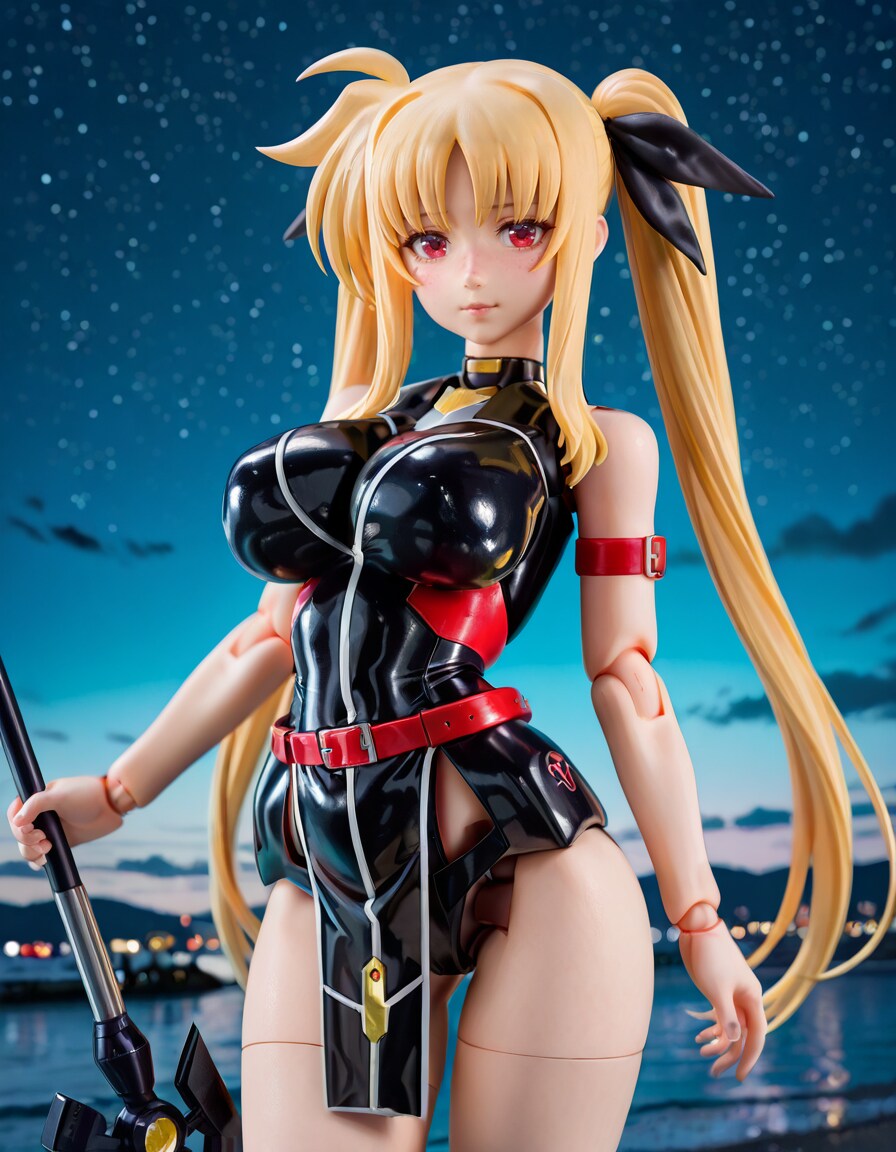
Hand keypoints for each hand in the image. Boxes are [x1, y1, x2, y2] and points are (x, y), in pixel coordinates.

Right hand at [7, 776, 123, 866]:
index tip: (29, 829)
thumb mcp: (60, 795)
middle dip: (26, 840)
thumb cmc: (88, 794)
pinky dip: (38, 861)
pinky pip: (41, 855)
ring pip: (27, 847)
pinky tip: (43, 862)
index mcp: (37, 799)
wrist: (112, 806)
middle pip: (19, 833)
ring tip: (47, 849)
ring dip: (31, 852)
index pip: (14, 814)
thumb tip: (17, 821)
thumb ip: (37, 804)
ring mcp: (50, 829)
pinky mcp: (60, 842)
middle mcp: (41, 815)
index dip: (17, 825)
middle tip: (43, 839)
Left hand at [678, 920, 766, 1080]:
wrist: (697, 928)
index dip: (750, 1058)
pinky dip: (711, 1029)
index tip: (739, 1077)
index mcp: (752, 998)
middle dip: (730, 1055)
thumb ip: (727, 1015)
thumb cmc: (709, 956)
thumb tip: (736, 1041)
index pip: (757, 1036)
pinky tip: (699, 1037)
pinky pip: (720, 1017)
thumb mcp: (717, 988)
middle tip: (714, 1073)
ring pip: (731, 1027)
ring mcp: (732, 995)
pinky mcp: (718, 990)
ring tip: (701, 1053)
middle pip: (743, 1035)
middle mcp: (746, 999)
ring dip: (718, 1043)